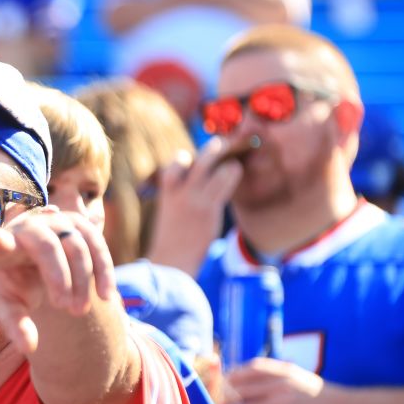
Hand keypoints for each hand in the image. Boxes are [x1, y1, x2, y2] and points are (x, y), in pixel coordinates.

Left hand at [0, 208, 113, 354]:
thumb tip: (29, 348)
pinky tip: (105, 296)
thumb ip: (16, 326)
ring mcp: (53, 221)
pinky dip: (103, 270)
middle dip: (59, 277)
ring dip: (82, 280)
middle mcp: (27, 227)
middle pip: (46, 246)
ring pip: (75, 245)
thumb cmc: (15, 287)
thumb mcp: (11, 308)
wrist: (34, 266)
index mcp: (1, 249)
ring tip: (78, 311)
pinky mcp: (77, 224)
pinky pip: (95, 243)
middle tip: (64, 308)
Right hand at [145, 136, 242, 275]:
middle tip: (226, 144)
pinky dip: (234, 174)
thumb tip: (208, 174)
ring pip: (217, 167)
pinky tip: (237, 173)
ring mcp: (195, 197)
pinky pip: (226, 181)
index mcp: (167, 187)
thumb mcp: (171, 208)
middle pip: (201, 158)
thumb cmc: (173, 234)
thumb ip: (184, 190)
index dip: (191, 157)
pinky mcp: (209, 209)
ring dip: (230, 162)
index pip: (180, 160)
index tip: (199, 159)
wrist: (170, 259)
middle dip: (216, 148)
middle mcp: (180, 189)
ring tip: (235, 164)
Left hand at [220, 357, 332, 403]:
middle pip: (237, 390)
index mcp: (277, 370)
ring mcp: (281, 401)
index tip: (213, 388)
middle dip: (220, 400)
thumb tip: (244, 383)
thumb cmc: (316, 395)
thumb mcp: (294, 377)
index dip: (225, 379)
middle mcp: (277, 383)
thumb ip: (272, 377)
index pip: (243, 371)